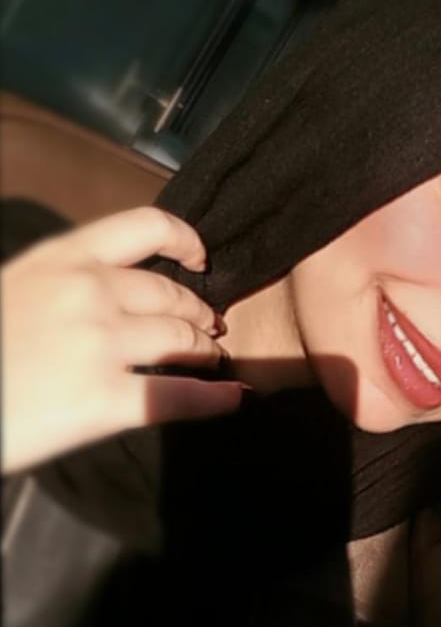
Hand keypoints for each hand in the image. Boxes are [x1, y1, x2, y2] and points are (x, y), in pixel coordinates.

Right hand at [2, 206, 243, 473]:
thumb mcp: (13, 289)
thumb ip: (62, 283)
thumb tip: (112, 294)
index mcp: (62, 258)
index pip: (143, 226)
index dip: (184, 238)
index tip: (201, 258)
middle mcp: (89, 291)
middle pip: (170, 294)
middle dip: (196, 311)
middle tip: (208, 327)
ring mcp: (101, 344)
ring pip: (181, 341)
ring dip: (205, 351)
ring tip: (211, 358)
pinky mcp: (106, 399)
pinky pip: (180, 396)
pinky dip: (215, 398)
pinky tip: (233, 398)